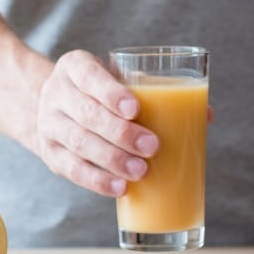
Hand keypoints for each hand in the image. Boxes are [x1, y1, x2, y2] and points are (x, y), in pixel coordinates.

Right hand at [33, 50, 155, 196]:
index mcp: (74, 66)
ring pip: (79, 143)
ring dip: (112, 159)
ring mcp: (48, 124)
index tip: (135, 110)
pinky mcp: (49, 152)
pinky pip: (71, 169)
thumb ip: (155, 92)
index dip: (111, 93)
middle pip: (87, 113)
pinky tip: (119, 187)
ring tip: (140, 171)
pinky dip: (96, 180)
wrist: (57, 108)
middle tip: (152, 147)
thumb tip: (205, 114)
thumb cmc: (101, 93)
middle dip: (120, 132)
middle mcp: (56, 92)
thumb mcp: (117, 80)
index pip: (89, 76)